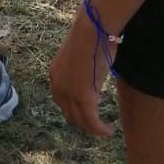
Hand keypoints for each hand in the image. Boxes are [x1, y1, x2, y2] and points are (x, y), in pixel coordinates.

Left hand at [48, 5, 114, 139]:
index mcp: (55, 74)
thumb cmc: (92, 36)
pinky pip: (92, 121)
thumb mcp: (82, 55)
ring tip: (104, 130)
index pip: (61, 99)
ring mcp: (69, 94)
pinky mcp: (84, 98)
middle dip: (82, 120)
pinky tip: (108, 131)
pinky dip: (100, 129)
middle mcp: (58, 86)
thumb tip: (95, 68)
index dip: (73, 108)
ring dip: (92, 128)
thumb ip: (83, 67)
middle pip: (68, 113)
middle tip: (96, 124)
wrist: (91, 31)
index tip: (86, 111)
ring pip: (80, 120)